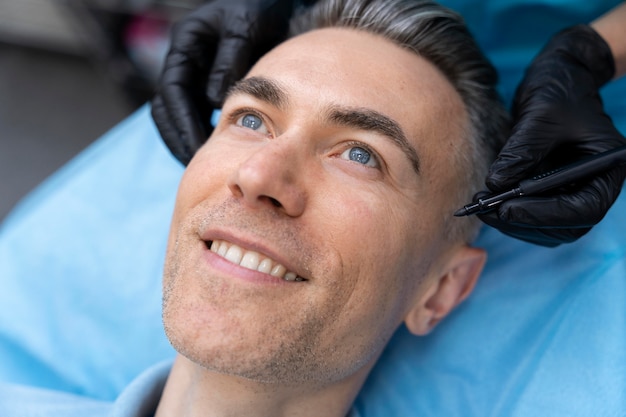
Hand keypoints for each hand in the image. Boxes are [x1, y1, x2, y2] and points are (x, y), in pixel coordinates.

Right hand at [151, 0, 295, 164]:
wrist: (275, 2)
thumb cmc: (259, 7)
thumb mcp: (244, 27)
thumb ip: (230, 59)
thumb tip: (214, 100)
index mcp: (185, 44)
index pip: (172, 92)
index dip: (182, 124)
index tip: (196, 151)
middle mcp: (185, 61)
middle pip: (168, 108)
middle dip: (179, 138)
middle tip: (197, 167)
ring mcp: (196, 72)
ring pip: (180, 113)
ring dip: (188, 139)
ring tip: (206, 165)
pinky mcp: (210, 82)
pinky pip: (200, 113)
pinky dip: (205, 131)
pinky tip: (221, 150)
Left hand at [479, 25, 625, 246]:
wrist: (557, 79)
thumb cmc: (558, 91)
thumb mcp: (541, 115)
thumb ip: (520, 152)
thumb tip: (496, 185)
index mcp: (607, 167)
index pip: (584, 209)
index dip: (544, 214)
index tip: (506, 208)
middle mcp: (594, 185)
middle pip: (565, 226)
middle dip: (523, 221)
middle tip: (485, 210)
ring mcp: (573, 191)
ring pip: (547, 228)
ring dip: (513, 222)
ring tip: (481, 205)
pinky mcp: (552, 192)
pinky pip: (534, 216)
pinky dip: (510, 214)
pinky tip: (488, 201)